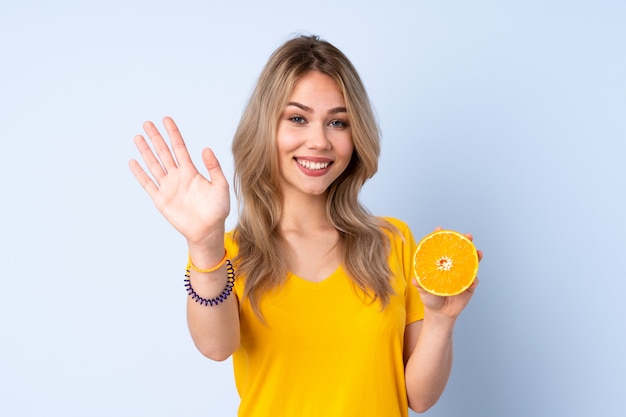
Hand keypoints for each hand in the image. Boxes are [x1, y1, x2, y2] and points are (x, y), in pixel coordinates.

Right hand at [128, 117, 229, 246]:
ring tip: (138, 137)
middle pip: (163, 153)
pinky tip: (133, 162)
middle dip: (156, 138)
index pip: (179, 148)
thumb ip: (214, 167)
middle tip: (147, 123)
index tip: (166, 119)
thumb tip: (206, 149)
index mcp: (191, 171)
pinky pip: (148, 184)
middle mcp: (177, 176)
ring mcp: (168, 187)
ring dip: (146, 151)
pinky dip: (140, 173)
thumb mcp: (220, 185)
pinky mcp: (161, 199)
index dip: (173, 134)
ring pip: (154, 165)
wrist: (208, 230)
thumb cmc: (217, 209)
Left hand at [414, 227, 482, 319]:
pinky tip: (473, 277)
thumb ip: (420, 285)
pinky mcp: (469, 285)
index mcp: (441, 264)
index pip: (441, 248)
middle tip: (468, 236)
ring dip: (475, 255)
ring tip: (478, 251)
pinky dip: (474, 277)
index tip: (439, 229)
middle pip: (459, 251)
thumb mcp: (423, 291)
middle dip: (464, 241)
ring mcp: (462, 274)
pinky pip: (474, 279)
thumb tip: (414, 280)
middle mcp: (452, 266)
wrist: (441, 313)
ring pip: (471, 262)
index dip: (441, 237)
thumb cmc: (430, 299)